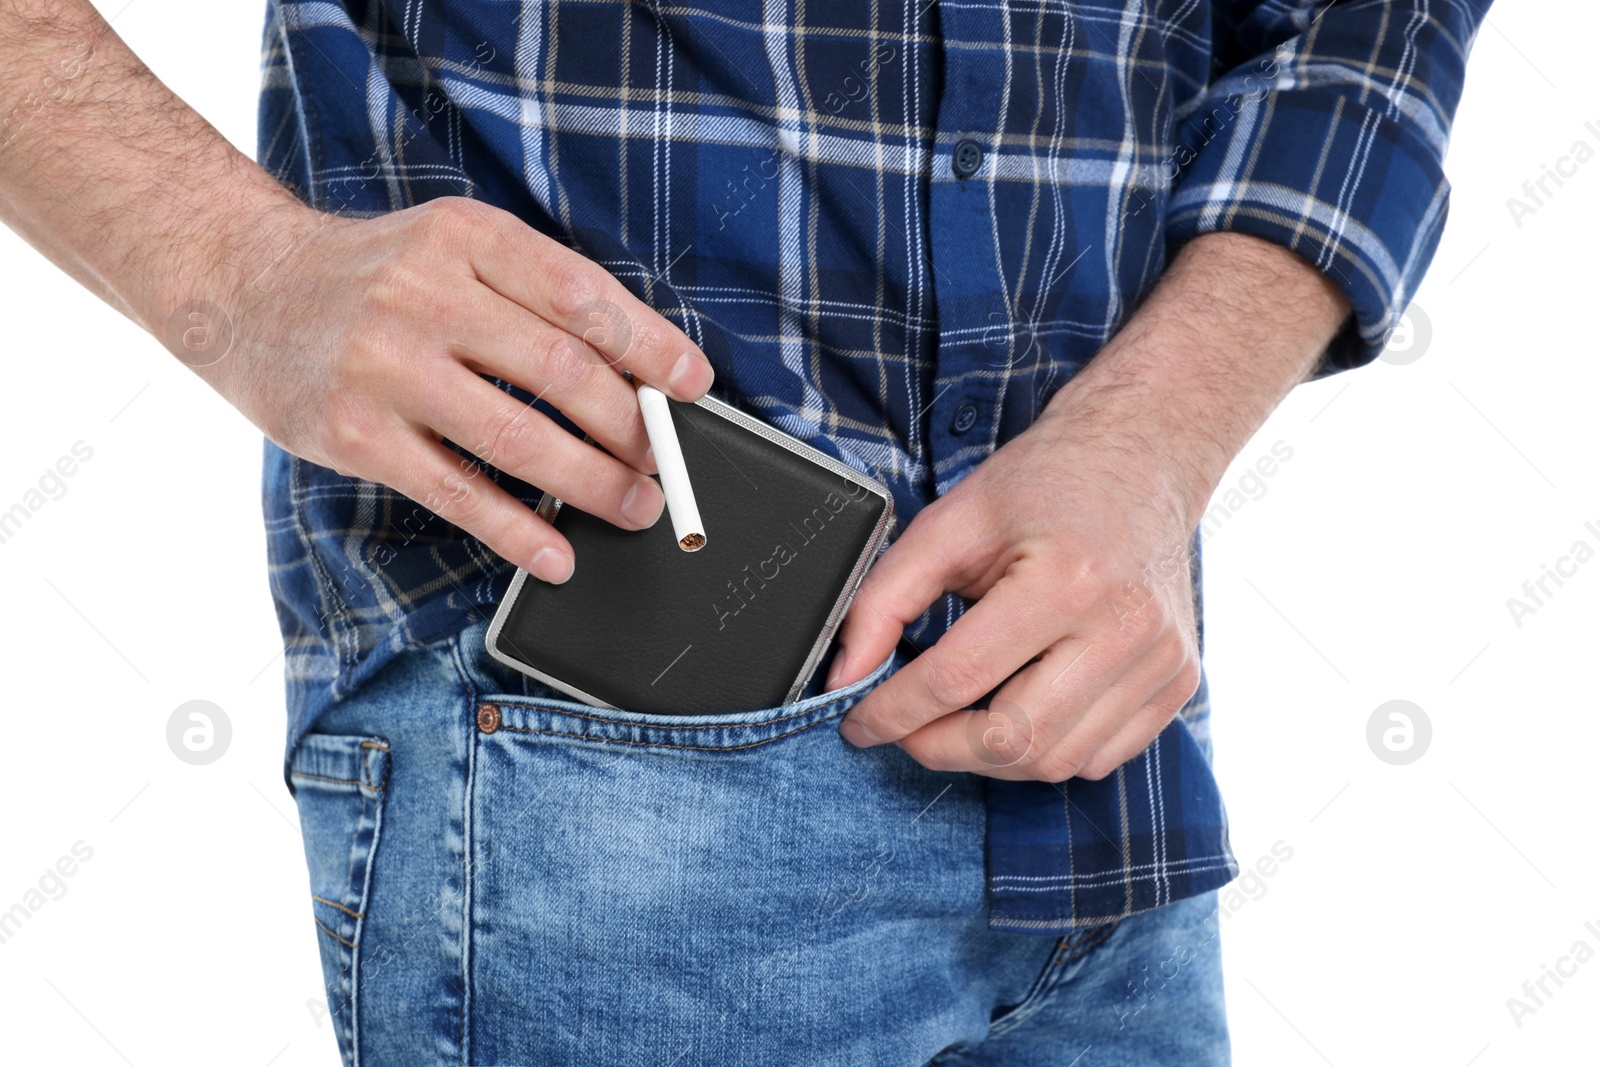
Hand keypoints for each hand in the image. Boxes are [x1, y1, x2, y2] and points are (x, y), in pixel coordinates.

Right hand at [185, 197, 714, 583]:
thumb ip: (531, 293)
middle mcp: (424, 294)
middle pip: (559, 370)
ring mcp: (386, 365)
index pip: (580, 294)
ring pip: (518, 439)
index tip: (693, 384)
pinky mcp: (355, 433)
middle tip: (665, 464)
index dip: (649, 346)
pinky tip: (559, 554)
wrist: (244, 290)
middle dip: (630, 428)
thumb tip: (636, 372)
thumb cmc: (372, 277)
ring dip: (592, 484)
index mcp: (466, 237)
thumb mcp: (451, 246)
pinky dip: (519, 531)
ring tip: (636, 507)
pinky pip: (458, 493)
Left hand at [828, 385, 1204, 780]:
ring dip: (988, 758)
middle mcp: (1124, 627)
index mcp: (1065, 579)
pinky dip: (1044, 753)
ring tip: (955, 719)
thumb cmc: (1045, 484)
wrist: (1142, 457)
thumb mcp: (949, 523)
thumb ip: (884, 599)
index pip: (959, 678)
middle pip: (1013, 739)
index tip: (858, 721)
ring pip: (1055, 761)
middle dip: (937, 748)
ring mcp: (1161, 661)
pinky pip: (1098, 757)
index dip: (894, 711)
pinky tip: (1016, 713)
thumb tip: (843, 675)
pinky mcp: (1178, 682)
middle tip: (903, 728)